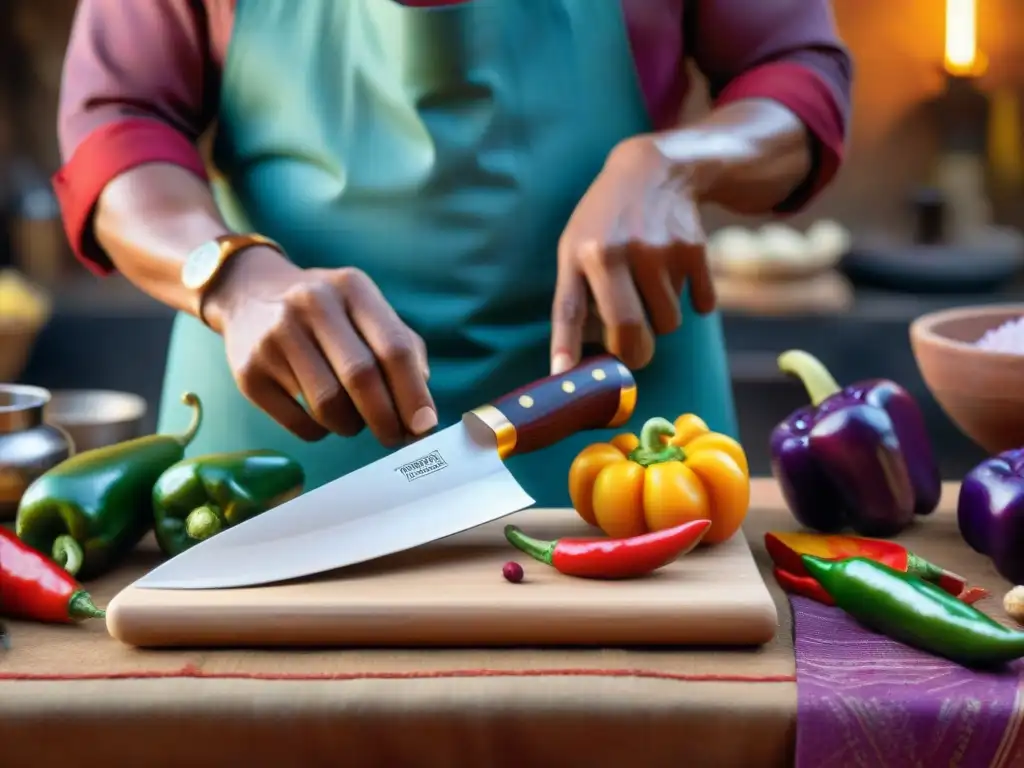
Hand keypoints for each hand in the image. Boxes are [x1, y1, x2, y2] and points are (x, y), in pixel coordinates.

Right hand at [204, 247, 435, 446]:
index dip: (414, 393)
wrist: (249, 292)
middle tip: (394, 438)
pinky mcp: (249, 372)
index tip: (424, 426)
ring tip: (354, 422)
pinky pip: (297, 422)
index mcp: (352, 288)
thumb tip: (420, 408)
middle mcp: (312, 305)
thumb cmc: (326, 310)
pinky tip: (323, 420)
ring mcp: (275, 337)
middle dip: (386, 419)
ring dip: (351, 426)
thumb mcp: (365, 308)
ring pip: (328, 405)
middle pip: (361, 377)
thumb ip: (402, 347)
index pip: (393, 348)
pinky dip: (320, 432)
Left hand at [551, 136, 715, 373]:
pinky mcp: (694, 249)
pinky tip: (679, 273)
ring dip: (662, 318)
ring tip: (651, 285)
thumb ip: (575, 298)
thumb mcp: (576, 247)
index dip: (567, 347)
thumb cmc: (605, 223)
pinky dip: (694, 300)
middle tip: (634, 350)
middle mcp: (618, 252)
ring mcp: (659, 251)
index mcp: (583, 254)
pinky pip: (699, 304)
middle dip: (634, 353)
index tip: (564, 376)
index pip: (571, 311)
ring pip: (668, 323)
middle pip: (629, 332)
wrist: (653, 171)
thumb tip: (574, 363)